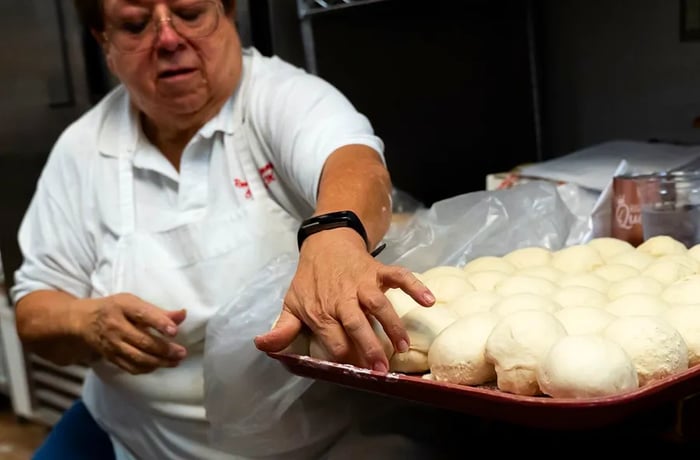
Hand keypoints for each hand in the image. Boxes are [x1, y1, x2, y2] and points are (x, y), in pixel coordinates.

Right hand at [73, 293, 187, 374]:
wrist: (84, 321)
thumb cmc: (115, 309)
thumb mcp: (134, 302)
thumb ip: (158, 311)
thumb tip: (183, 315)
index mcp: (123, 307)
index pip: (143, 314)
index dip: (160, 323)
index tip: (174, 331)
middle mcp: (116, 326)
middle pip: (142, 341)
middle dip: (164, 349)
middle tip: (182, 352)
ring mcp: (112, 344)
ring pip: (137, 357)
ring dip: (159, 361)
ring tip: (175, 361)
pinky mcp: (110, 357)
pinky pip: (130, 367)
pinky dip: (146, 368)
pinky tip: (159, 365)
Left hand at [254, 228, 434, 371]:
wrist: (325, 242)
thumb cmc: (310, 280)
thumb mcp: (292, 303)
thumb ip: (283, 329)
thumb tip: (262, 345)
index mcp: (321, 310)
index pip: (334, 339)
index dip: (345, 357)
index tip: (357, 373)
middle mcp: (343, 298)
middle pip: (356, 324)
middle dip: (368, 347)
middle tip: (381, 370)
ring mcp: (363, 283)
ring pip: (379, 304)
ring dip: (392, 324)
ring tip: (403, 347)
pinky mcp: (379, 270)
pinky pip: (399, 276)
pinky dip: (415, 285)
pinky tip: (429, 301)